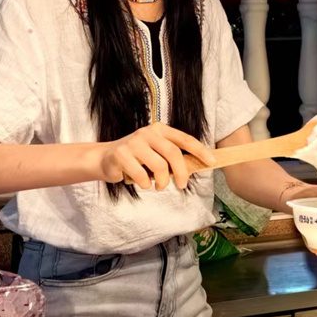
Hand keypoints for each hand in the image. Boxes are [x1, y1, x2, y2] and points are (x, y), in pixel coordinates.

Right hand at [95, 124, 214, 190]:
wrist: (104, 159)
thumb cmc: (136, 159)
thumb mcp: (155, 153)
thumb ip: (171, 157)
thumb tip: (195, 167)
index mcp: (159, 130)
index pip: (184, 139)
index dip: (200, 150)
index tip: (212, 162)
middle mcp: (147, 133)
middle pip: (173, 153)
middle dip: (181, 173)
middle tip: (182, 185)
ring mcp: (134, 142)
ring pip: (159, 166)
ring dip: (162, 182)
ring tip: (158, 186)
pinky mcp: (121, 154)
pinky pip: (141, 175)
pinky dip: (145, 184)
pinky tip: (141, 183)